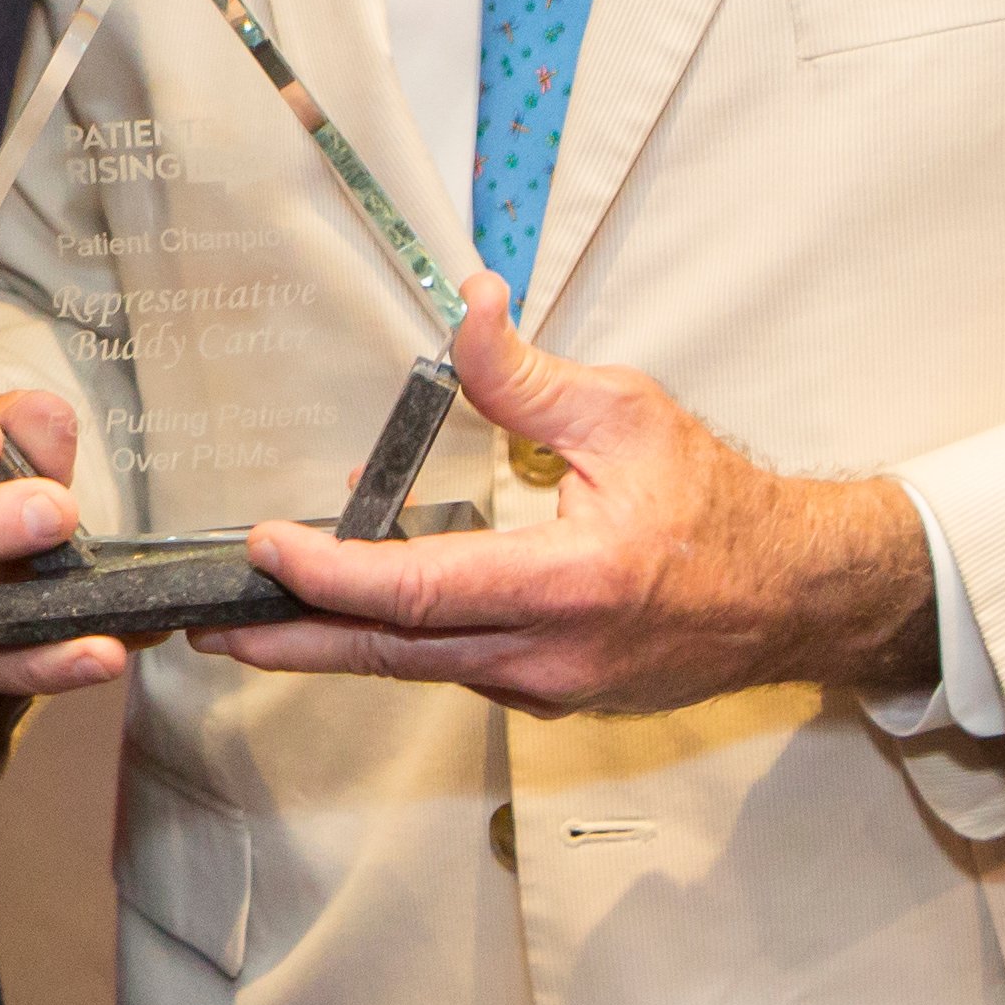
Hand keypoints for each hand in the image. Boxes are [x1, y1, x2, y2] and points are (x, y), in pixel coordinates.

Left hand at [203, 279, 933, 717]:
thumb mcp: (626, 415)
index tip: (267, 547)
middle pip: (392, 653)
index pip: (419, 591)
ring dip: (336, 634)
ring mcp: (547, 686)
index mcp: (569, 585)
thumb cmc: (720, 508)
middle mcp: (548, 653)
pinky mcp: (547, 693)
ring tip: (256, 606)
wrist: (794, 596)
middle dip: (291, 637)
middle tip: (210, 620)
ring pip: (417, 665)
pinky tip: (355, 602)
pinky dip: (397, 635)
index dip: (331, 574)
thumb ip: (524, 376)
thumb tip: (465, 310)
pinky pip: (453, 665)